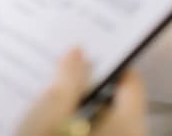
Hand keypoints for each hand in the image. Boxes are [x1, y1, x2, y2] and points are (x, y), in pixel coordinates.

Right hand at [15, 49, 146, 135]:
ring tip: (42, 94)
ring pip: (97, 120)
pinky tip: (44, 122)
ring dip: (73, 104)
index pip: (130, 81)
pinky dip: (71, 125)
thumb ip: (66, 85)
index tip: (84, 45)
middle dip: (84, 81)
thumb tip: (77, 55)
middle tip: (55, 65)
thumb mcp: (48, 120)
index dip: (107, 59)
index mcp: (127, 126)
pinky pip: (88, 134)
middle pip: (112, 100)